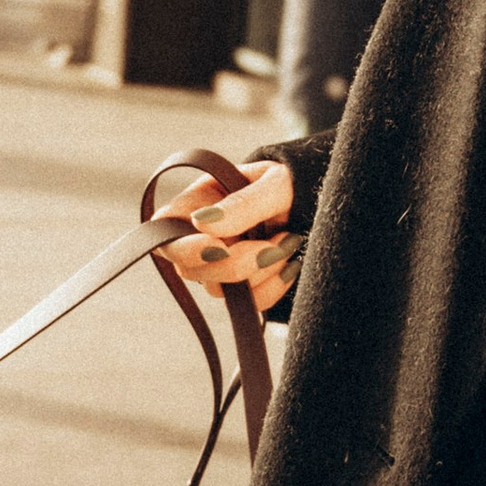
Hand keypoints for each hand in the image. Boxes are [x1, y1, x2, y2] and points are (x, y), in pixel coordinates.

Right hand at [172, 160, 300, 301]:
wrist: (321, 204)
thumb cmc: (290, 184)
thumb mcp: (275, 182)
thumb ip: (243, 202)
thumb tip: (203, 222)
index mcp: (196, 204)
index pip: (164, 231)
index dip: (183, 246)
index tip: (220, 246)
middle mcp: (199, 238)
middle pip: (191, 268)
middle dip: (235, 264)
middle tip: (274, 245)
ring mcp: (219, 266)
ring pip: (220, 289)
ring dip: (260, 273)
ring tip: (290, 242)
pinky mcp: (243, 287)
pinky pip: (249, 303)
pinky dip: (273, 287)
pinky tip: (291, 264)